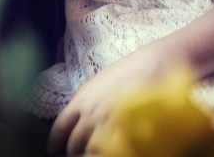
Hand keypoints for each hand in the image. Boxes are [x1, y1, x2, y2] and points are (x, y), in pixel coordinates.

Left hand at [49, 50, 163, 155]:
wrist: (158, 64)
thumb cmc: (130, 71)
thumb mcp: (99, 82)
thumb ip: (84, 101)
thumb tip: (74, 119)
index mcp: (82, 100)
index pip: (59, 129)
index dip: (55, 143)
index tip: (55, 149)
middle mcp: (92, 115)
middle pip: (74, 145)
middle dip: (73, 153)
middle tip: (76, 156)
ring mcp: (110, 125)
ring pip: (90, 153)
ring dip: (89, 156)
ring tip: (92, 155)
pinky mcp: (129, 133)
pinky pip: (110, 154)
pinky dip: (105, 155)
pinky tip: (110, 154)